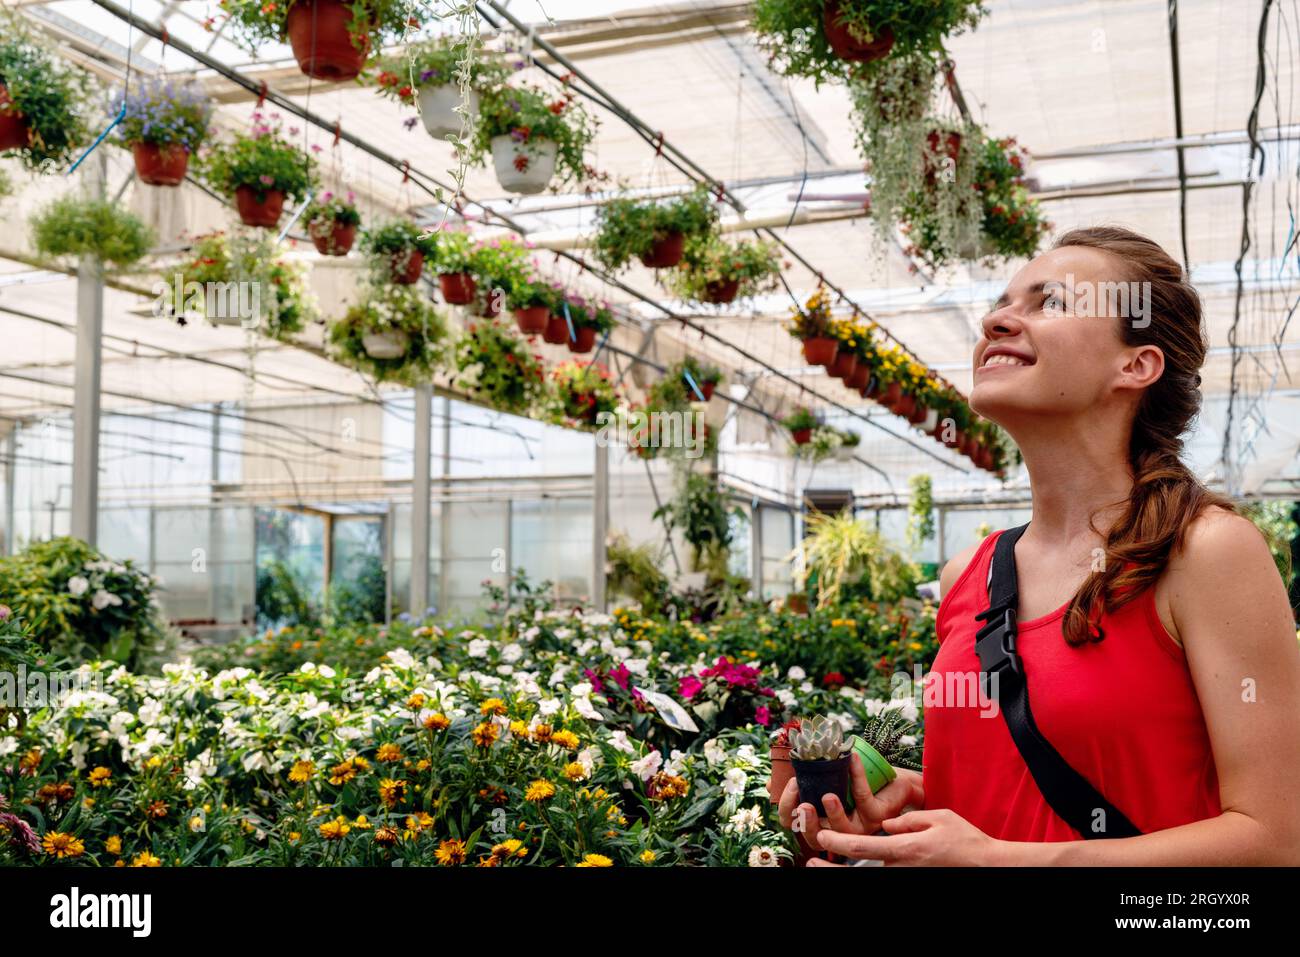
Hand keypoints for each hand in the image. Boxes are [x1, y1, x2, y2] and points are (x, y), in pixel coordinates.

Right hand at [777, 755, 923, 850]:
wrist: (894, 780)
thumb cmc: (857, 780)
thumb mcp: (825, 778)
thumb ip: (802, 781)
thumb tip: (772, 783)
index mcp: (822, 819)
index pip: (796, 826)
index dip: (787, 811)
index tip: (789, 788)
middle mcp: (839, 828)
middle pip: (815, 837)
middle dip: (807, 822)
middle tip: (803, 804)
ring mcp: (860, 825)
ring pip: (843, 829)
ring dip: (834, 813)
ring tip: (829, 795)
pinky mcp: (878, 815)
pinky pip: (864, 797)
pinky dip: (856, 776)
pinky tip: (851, 758)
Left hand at [810, 808, 999, 865]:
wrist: (988, 867)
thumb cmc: (965, 840)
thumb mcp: (937, 817)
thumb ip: (907, 821)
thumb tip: (886, 825)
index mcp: (905, 849)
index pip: (863, 846)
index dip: (838, 840)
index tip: (823, 834)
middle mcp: (902, 868)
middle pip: (859, 871)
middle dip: (832, 870)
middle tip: (812, 862)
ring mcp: (906, 878)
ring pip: (871, 876)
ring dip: (845, 872)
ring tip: (823, 866)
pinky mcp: (911, 880)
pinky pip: (885, 876)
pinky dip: (867, 873)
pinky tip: (852, 868)